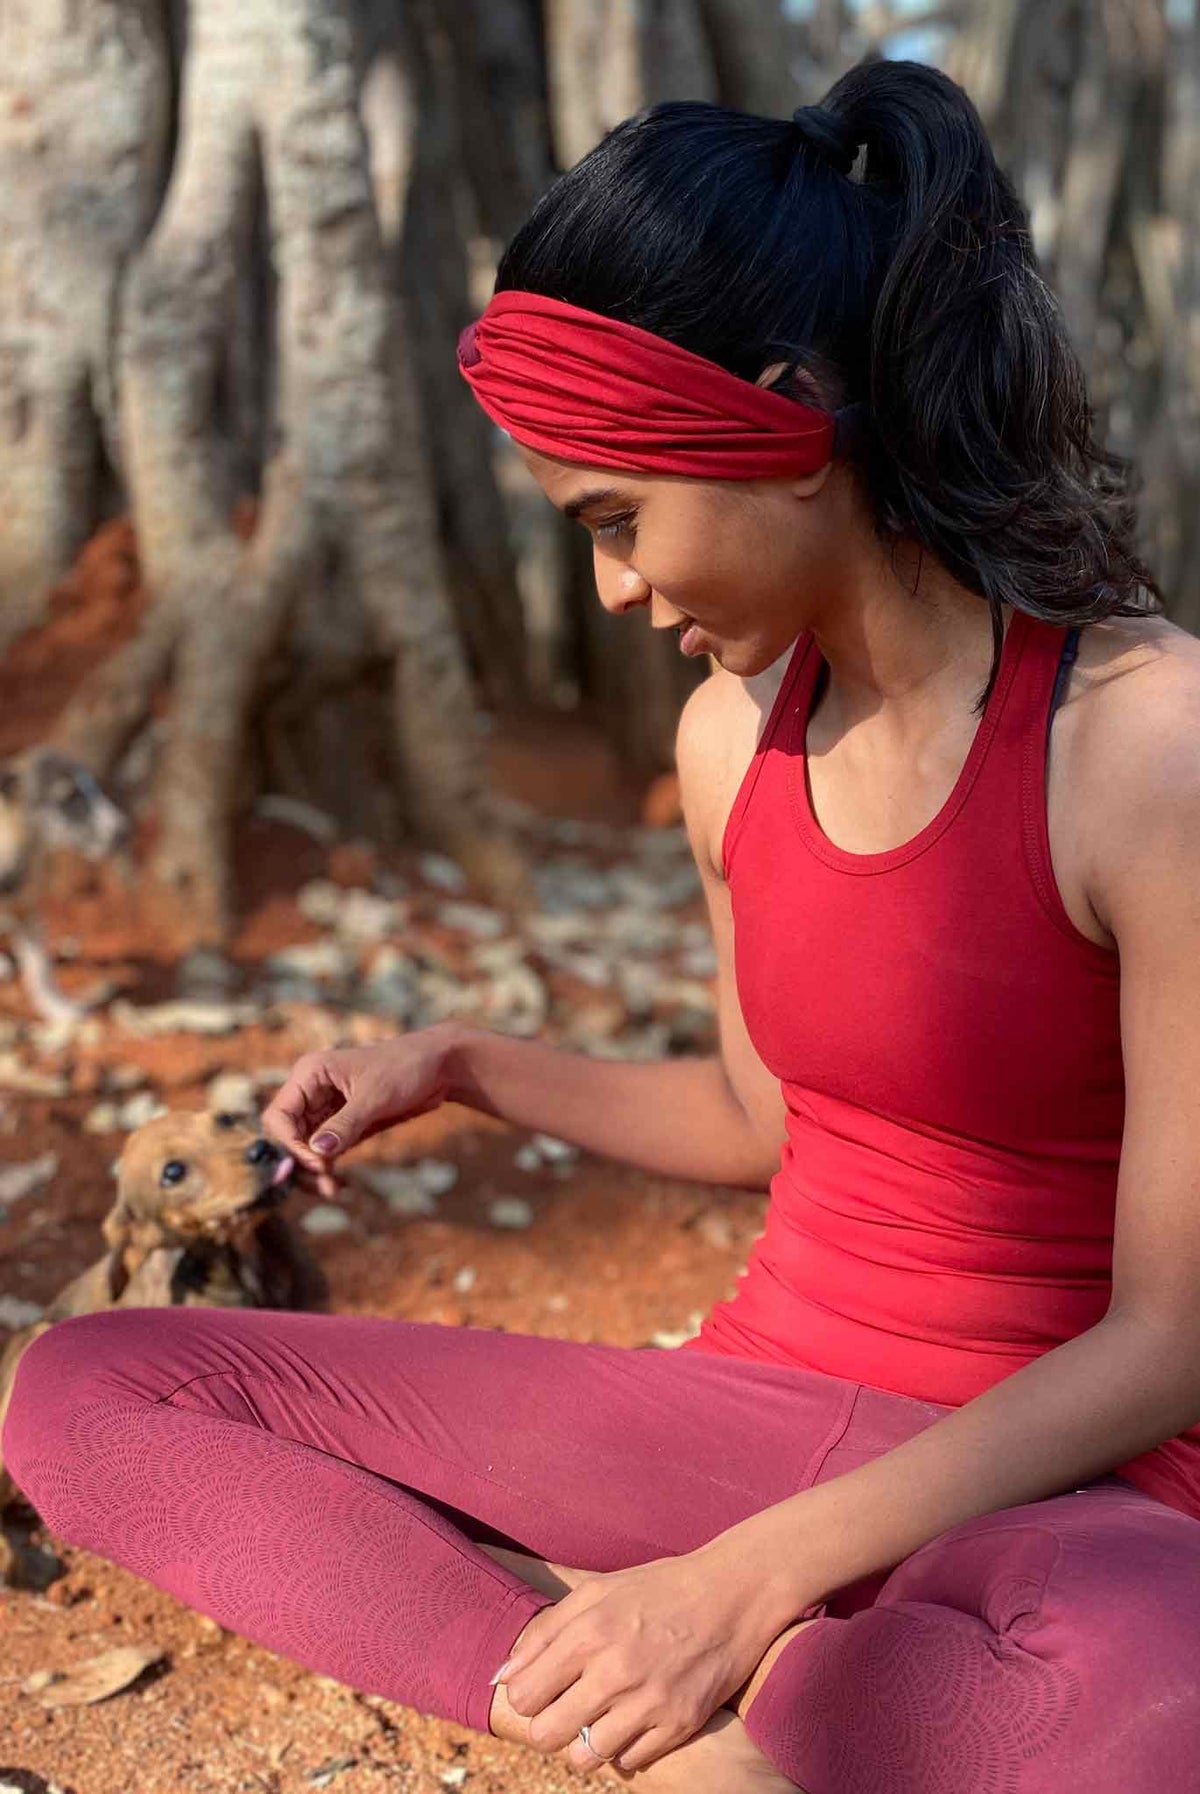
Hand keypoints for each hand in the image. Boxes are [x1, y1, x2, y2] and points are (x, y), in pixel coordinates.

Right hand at [261, 1023, 462, 1191]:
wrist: (438, 1066)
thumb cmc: (405, 1067)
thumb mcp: (374, 1096)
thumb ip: (344, 1125)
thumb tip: (317, 1153)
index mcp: (310, 1074)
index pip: (279, 1116)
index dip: (289, 1144)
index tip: (316, 1163)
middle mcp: (311, 1092)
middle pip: (288, 1137)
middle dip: (301, 1163)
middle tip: (323, 1184)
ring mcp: (326, 1110)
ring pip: (304, 1149)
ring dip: (314, 1172)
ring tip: (332, 1190)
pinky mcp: (342, 1125)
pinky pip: (324, 1152)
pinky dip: (328, 1170)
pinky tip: (338, 1186)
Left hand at [494, 1544, 788, 1774]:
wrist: (732, 1594)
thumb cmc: (658, 1589)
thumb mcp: (597, 1591)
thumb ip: (545, 1631)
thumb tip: (502, 1676)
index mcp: (589, 1632)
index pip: (525, 1695)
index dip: (527, 1697)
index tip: (541, 1690)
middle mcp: (615, 1670)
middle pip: (547, 1734)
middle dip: (548, 1726)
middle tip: (565, 1711)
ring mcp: (649, 1702)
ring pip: (585, 1757)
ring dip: (585, 1742)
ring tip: (598, 1719)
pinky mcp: (679, 1724)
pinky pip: (628, 1762)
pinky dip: (624, 1748)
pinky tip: (634, 1720)